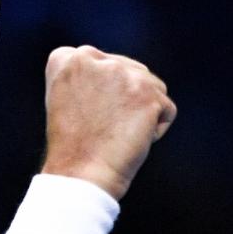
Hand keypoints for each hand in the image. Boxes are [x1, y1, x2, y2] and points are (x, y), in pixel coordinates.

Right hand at [40, 45, 176, 200]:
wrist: (81, 174)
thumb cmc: (72, 147)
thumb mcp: (66, 98)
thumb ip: (89, 77)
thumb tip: (123, 75)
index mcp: (67, 59)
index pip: (100, 62)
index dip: (101, 91)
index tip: (87, 114)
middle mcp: (96, 59)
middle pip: (129, 71)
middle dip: (125, 99)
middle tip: (104, 127)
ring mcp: (124, 74)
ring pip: (152, 87)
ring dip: (143, 110)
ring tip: (118, 133)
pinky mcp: (149, 94)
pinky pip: (166, 110)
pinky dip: (155, 129)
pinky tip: (133, 140)